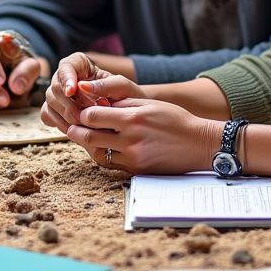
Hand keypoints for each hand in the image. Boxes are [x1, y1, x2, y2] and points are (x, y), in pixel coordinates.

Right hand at [40, 52, 146, 131]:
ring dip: (66, 116)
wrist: (127, 114)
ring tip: (86, 125)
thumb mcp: (122, 87)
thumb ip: (104, 84)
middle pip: (55, 88)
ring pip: (50, 103)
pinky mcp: (54, 110)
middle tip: (86, 116)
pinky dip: (60, 124)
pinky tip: (75, 130)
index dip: (66, 79)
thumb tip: (81, 86)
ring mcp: (57, 94)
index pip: (66, 66)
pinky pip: (47, 116)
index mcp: (78, 63)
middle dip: (69, 104)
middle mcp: (64, 77)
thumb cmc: (126, 96)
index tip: (72, 92)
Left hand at [62, 98, 220, 174]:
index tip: (80, 109)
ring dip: (87, 145)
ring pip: (96, 153)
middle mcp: (130, 139)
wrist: (198, 144)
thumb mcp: (149, 104)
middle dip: (75, 130)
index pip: (92, 116)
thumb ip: (122, 103)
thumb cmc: (175, 119)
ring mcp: (133, 157)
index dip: (82, 112)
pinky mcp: (136, 170)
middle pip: (89, 137)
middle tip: (71, 125)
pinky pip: (110, 164)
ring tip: (84, 136)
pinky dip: (102, 156)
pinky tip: (102, 148)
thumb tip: (96, 101)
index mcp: (132, 118)